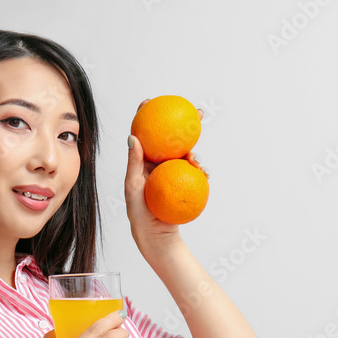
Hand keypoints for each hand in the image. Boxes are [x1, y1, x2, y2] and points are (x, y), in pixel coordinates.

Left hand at [124, 99, 207, 255]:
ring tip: (195, 158)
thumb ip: (134, 163)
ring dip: (194, 152)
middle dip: (186, 124)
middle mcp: (159, 163)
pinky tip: (204, 172)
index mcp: (143, 161)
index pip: (145, 135)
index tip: (150, 101)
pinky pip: (195, 173)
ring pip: (186, 154)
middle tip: (196, 112)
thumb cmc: (138, 213)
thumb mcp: (133, 187)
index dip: (146, 115)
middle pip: (172, 139)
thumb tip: (132, 137)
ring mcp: (173, 173)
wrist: (155, 235)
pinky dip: (201, 171)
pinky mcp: (185, 183)